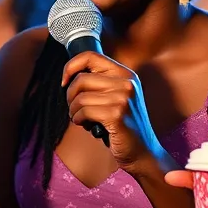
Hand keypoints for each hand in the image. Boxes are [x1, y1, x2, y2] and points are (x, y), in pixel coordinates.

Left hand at [62, 52, 162, 172]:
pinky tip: (87, 125)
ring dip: (73, 111)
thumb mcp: (115, 96)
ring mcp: (123, 98)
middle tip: (74, 108)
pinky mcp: (117, 114)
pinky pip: (84, 111)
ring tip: (81, 119)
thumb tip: (69, 73)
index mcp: (125, 74)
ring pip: (80, 97)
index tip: (64, 81)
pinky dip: (79, 119)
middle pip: (81, 79)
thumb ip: (99, 82)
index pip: (90, 55)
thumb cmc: (122, 125)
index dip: (71, 66)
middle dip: (70, 96)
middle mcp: (126, 83)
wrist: (143, 152)